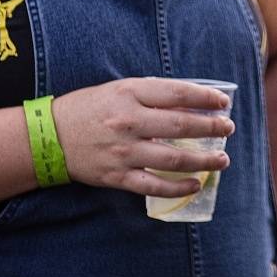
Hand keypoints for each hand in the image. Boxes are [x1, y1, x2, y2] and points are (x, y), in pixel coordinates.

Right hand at [51, 78, 234, 196]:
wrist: (47, 137)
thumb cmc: (90, 107)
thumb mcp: (120, 88)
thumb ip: (153, 94)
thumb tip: (194, 100)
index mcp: (131, 94)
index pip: (179, 94)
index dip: (207, 98)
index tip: (225, 102)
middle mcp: (129, 122)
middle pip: (182, 126)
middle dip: (212, 128)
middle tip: (229, 128)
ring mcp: (123, 152)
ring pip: (174, 159)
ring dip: (204, 160)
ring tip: (222, 159)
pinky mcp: (117, 176)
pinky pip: (154, 186)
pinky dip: (178, 188)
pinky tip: (196, 184)